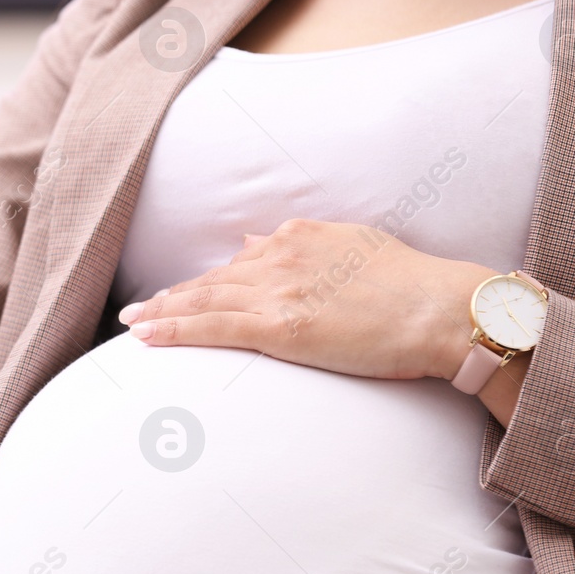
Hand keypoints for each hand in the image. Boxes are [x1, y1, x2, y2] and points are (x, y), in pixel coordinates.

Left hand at [117, 218, 492, 381]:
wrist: (443, 311)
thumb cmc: (416, 287)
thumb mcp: (356, 248)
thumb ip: (307, 248)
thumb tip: (258, 244)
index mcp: (301, 237)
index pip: (239, 263)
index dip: (206, 282)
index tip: (181, 292)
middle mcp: (280, 256)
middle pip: (212, 281)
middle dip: (171, 296)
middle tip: (137, 309)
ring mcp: (277, 290)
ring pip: (203, 302)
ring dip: (161, 312)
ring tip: (132, 323)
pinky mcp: (280, 326)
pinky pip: (212, 328)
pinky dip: (173, 330)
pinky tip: (145, 337)